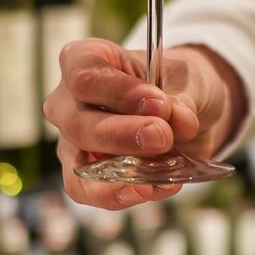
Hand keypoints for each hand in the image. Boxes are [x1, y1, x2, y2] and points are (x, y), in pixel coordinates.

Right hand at [42, 38, 245, 209]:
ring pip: (78, 165)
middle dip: (122, 135)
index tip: (159, 104)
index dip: (120, 93)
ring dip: (118, 175)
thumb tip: (178, 122)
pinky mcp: (85, 174)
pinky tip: (155, 188)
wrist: (186, 111)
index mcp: (84, 59)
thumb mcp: (186, 80)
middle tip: (163, 137)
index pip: (86, 76)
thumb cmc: (175, 83)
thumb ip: (181, 99)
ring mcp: (72, 140)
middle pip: (78, 123)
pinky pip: (89, 192)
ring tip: (156, 178)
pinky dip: (122, 195)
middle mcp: (68, 100)